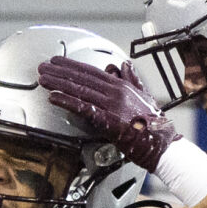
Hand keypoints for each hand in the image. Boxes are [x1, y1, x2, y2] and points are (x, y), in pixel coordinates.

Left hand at [38, 56, 179, 171]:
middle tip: (43, 66)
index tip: (58, 62)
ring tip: (43, 79)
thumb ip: (132, 80)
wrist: (163, 145)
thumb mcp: (145, 96)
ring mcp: (112, 105)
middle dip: (60, 71)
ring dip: (58, 83)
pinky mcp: (108, 120)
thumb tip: (124, 65)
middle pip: (82, 78)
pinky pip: (83, 108)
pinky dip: (67, 101)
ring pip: (80, 89)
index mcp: (123, 85)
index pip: (93, 71)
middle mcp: (116, 91)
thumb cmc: (155, 127)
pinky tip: (54, 97)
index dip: (73, 65)